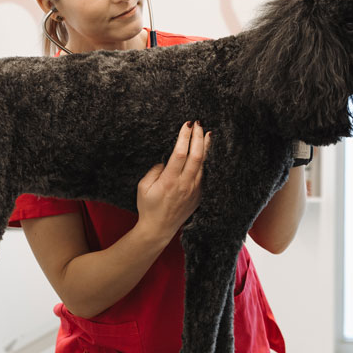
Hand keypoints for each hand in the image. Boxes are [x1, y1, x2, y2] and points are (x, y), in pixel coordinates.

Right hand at [136, 121, 209, 241]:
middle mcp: (184, 185)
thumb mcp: (143, 187)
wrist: (158, 229)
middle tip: (199, 123)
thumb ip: (155, 170)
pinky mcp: (199, 195)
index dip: (184, 137)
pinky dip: (206, 161)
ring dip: (206, 147)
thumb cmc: (148, 207)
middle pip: (196, 156)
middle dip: (198, 137)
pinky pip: (205, 175)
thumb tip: (167, 159)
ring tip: (208, 133)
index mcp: (169, 181)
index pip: (180, 154)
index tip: (186, 124)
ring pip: (204, 164)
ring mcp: (194, 191)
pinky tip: (207, 152)